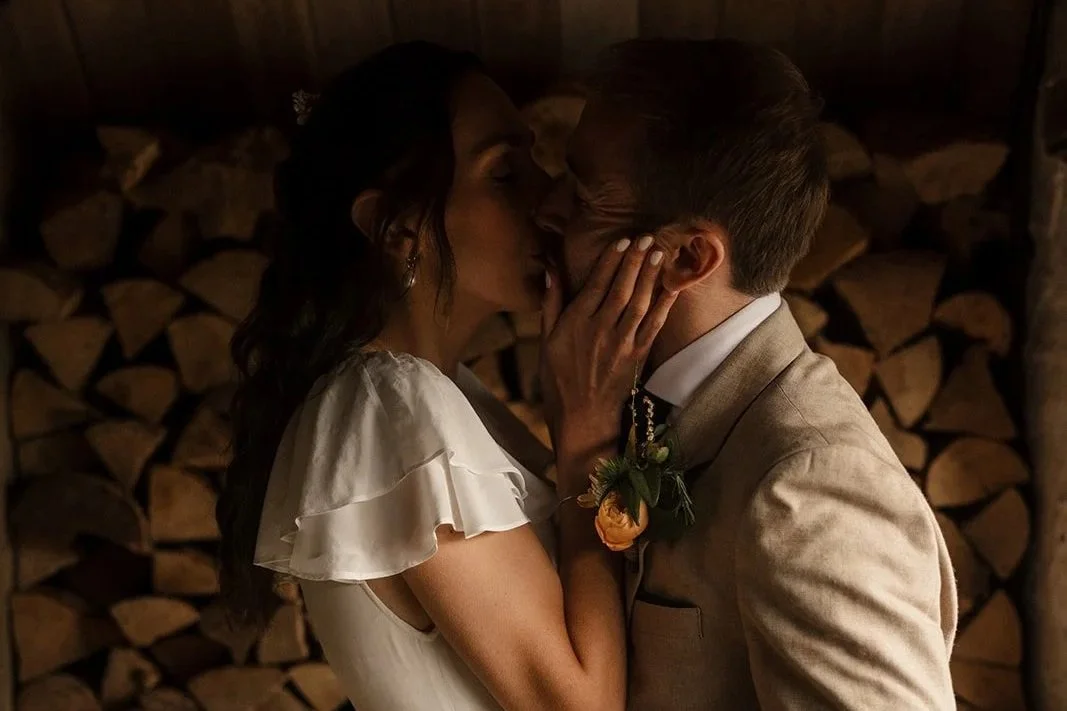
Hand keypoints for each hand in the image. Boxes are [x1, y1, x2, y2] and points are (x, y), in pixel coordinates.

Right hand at [540, 236, 676, 462]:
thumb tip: (550, 270)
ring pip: (639, 302)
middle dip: (635, 260)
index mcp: (576, 323)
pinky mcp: (637, 357)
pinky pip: (653, 325)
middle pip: (622, 288)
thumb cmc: (558, 382)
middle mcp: (600, 330)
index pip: (597, 284)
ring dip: (651, 276)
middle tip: (647, 237)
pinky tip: (672, 287)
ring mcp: (621, 343)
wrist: (581, 419)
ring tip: (659, 252)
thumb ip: (551, 304)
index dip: (612, 260)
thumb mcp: (546, 342)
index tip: (623, 240)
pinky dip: (663, 304)